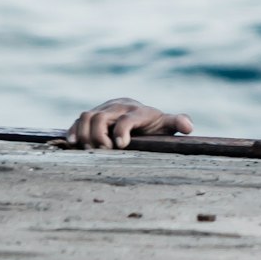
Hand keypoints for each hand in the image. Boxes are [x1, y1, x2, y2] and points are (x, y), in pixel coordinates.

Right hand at [64, 98, 193, 149]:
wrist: (139, 115)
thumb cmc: (155, 125)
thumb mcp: (166, 125)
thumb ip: (177, 123)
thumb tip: (188, 127)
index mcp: (137, 111)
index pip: (127, 118)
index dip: (121, 131)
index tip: (121, 146)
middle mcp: (118, 107)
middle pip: (100, 117)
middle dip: (99, 137)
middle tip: (104, 152)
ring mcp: (103, 110)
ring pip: (86, 116)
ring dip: (84, 134)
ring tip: (90, 151)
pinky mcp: (92, 116)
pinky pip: (77, 120)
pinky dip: (73, 130)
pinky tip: (72, 143)